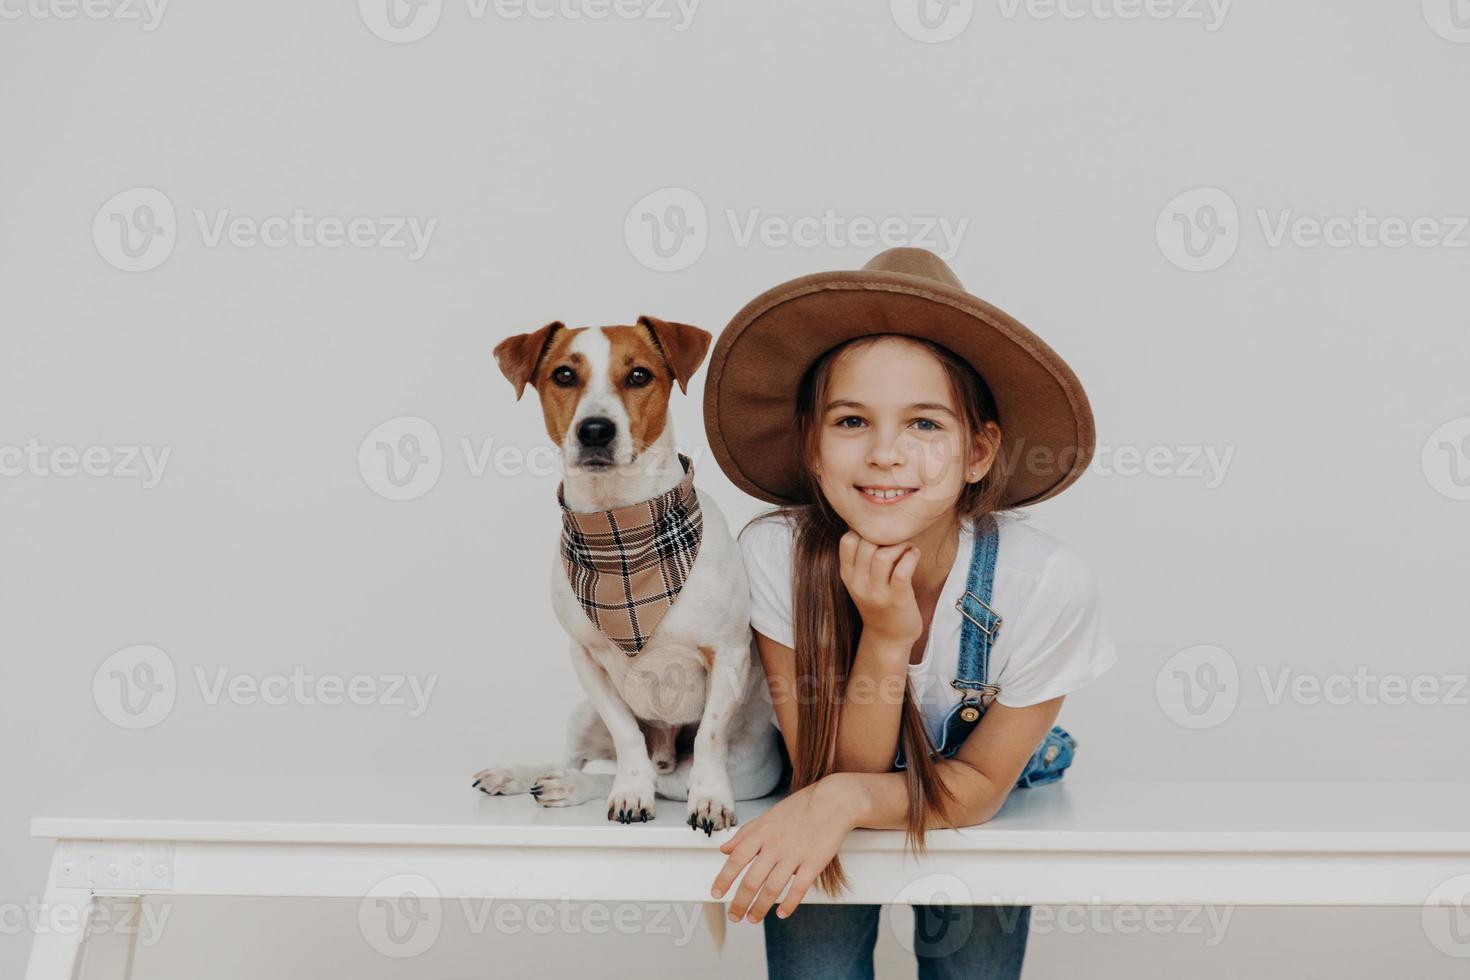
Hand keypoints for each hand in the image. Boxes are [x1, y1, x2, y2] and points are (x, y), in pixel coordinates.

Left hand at [709, 776, 861, 922]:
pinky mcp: (814, 863)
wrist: (833, 801)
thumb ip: (745, 834)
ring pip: (772, 888)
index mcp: (762, 833)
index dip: (724, 878)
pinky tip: (781, 914)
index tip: (716, 893)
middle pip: (752, 880)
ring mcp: (795, 854)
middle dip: (740, 902)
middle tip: (734, 915)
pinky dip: (789, 904)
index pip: (737, 859)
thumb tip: (724, 849)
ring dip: (760, 907)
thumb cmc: (799, 808)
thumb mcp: (767, 817)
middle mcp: (775, 845)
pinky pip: (799, 889)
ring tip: (753, 918)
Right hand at [839, 529, 921, 645]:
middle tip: (898, 539)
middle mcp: (858, 583)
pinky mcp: (897, 598)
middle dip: (886, 536)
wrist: (888, 638)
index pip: (847, 540)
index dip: (865, 531)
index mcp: (847, 575)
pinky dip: (911, 555)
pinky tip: (914, 555)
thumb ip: (862, 558)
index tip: (880, 536)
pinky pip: (903, 568)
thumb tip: (875, 523)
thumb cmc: (878, 602)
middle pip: (867, 543)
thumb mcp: (860, 581)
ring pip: (883, 554)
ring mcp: (877, 592)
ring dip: (900, 544)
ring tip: (907, 548)